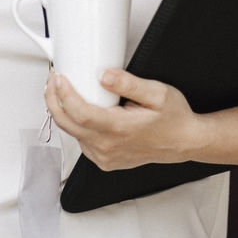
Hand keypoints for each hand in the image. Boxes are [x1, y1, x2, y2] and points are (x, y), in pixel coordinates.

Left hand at [45, 69, 199, 170]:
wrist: (184, 142)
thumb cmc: (173, 119)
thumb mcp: (158, 94)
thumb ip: (129, 84)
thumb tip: (105, 76)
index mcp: (119, 129)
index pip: (80, 113)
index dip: (64, 95)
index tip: (58, 78)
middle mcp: (108, 147)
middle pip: (68, 125)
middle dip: (54, 100)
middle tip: (53, 81)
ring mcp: (105, 157)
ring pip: (73, 134)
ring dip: (64, 112)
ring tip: (64, 91)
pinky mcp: (105, 161)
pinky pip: (82, 142)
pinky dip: (76, 125)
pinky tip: (80, 110)